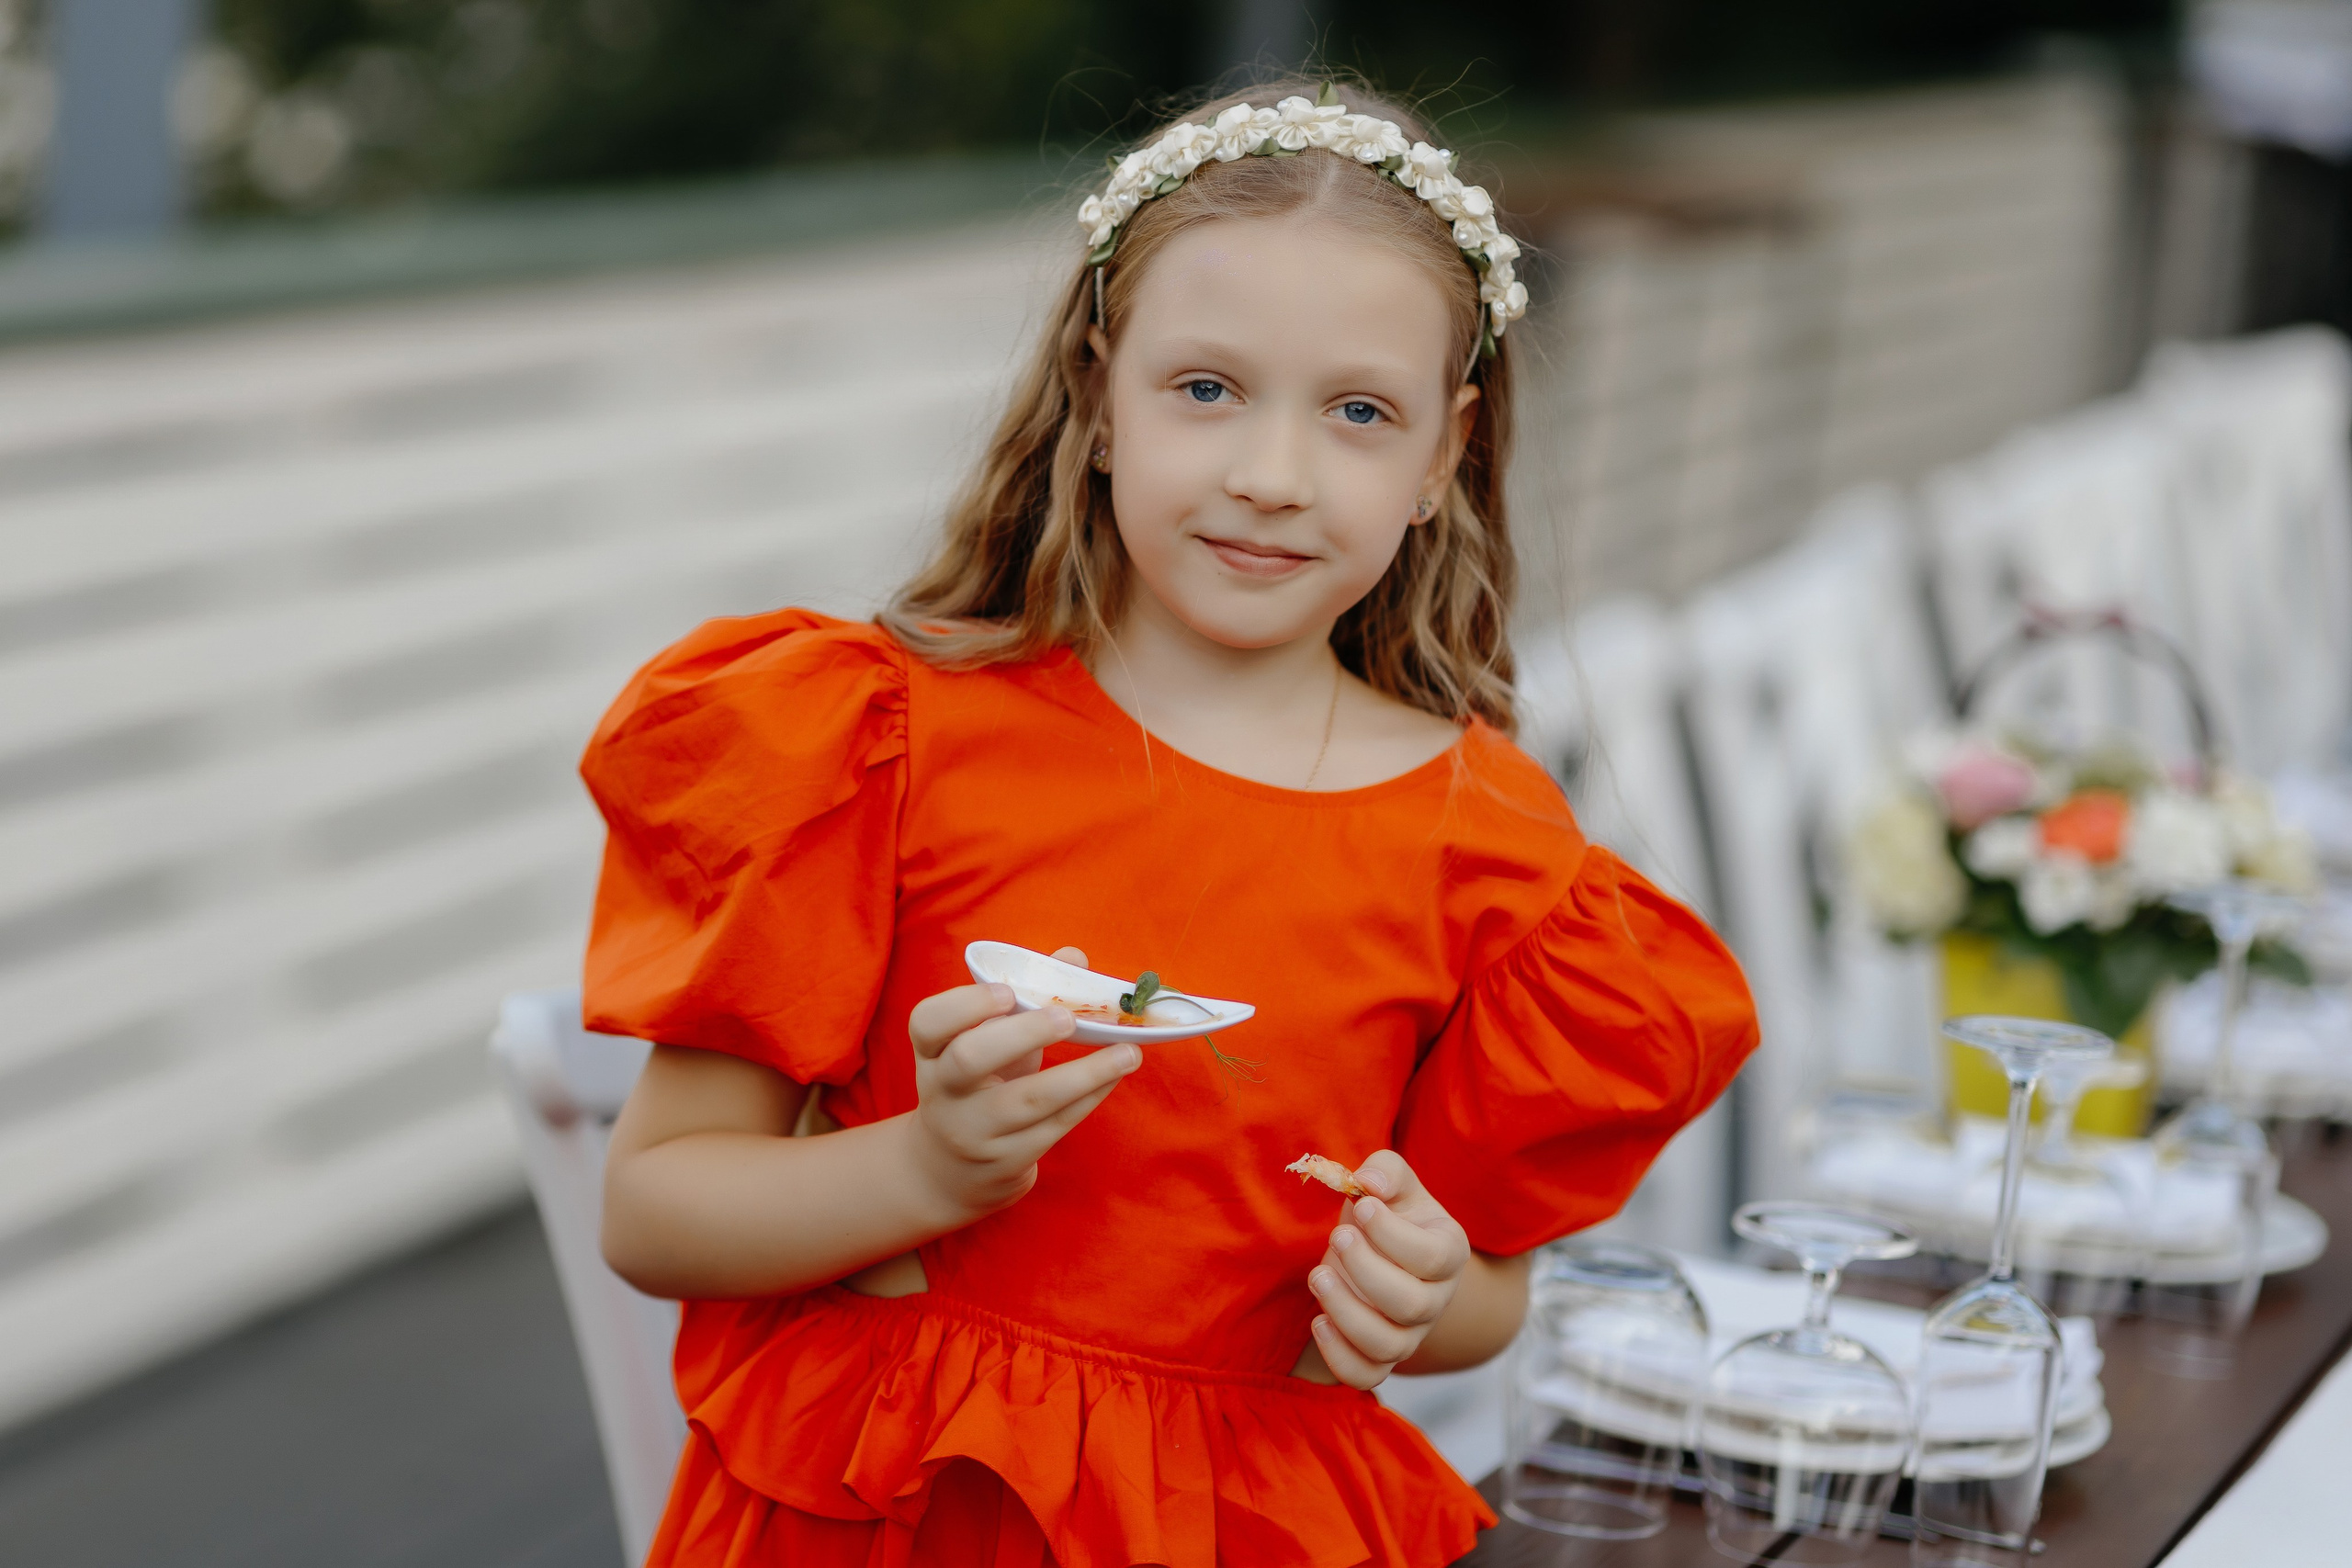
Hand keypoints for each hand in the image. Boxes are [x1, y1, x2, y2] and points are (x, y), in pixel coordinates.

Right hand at [907, 946, 1139, 1220]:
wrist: (952, 1171)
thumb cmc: (978, 1086)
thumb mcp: (987, 1044)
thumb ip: (1025, 997)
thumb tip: (1073, 958)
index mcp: (931, 1053)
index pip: (927, 1023)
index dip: (965, 1005)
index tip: (1008, 992)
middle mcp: (943, 1092)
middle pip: (968, 1060)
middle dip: (1022, 1035)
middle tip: (1068, 1018)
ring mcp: (972, 1131)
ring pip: (1025, 1101)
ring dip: (1083, 1074)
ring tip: (1127, 1052)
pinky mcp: (1004, 1160)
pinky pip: (1053, 1126)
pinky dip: (1089, 1097)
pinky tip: (1114, 1076)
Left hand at [1305, 1150, 1471, 1389]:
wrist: (1378, 1251)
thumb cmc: (1388, 1211)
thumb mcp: (1392, 1183)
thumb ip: (1385, 1171)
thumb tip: (1370, 1184)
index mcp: (1448, 1253)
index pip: (1432, 1258)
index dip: (1393, 1234)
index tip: (1362, 1204)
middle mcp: (1435, 1300)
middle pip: (1411, 1305)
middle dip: (1367, 1270)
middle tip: (1337, 1237)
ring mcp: (1409, 1334)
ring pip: (1387, 1345)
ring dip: (1346, 1311)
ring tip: (1318, 1275)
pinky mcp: (1380, 1357)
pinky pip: (1365, 1375)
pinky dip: (1339, 1356)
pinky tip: (1318, 1320)